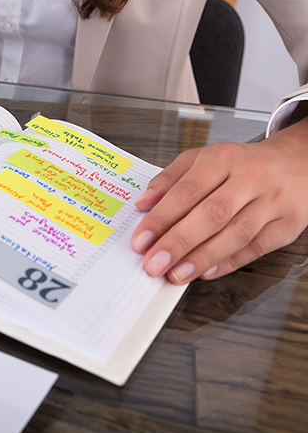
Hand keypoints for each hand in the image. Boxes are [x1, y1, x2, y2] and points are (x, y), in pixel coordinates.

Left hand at [131, 117, 307, 284]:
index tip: (140, 240)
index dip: (161, 218)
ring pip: (236, 233)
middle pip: (212, 214)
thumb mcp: (203, 159)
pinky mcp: (288, 224)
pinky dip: (229, 262)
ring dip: (202, 257)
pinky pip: (257, 247)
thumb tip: (143, 203)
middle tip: (154, 263)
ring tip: (176, 273)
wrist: (297, 163)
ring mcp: (273, 202)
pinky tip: (206, 271)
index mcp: (223, 159)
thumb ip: (170, 179)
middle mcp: (250, 178)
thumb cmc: (242, 164)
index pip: (187, 191)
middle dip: (178, 242)